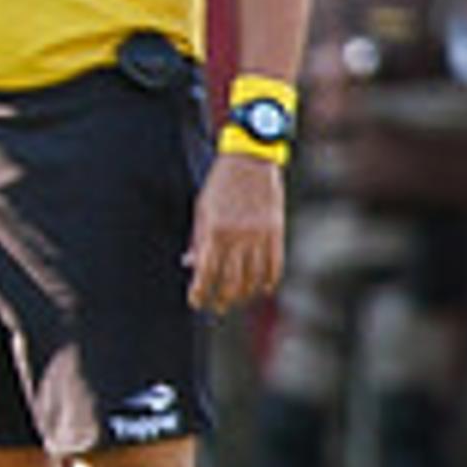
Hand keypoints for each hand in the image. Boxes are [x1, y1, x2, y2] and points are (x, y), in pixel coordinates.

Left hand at [187, 152, 287, 312]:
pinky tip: (262, 289)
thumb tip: (190, 265)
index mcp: (214, 231)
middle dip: (222, 299)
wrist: (251, 158)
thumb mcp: (202, 209)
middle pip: (230, 281)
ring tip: (237, 301)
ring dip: (245, 295)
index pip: (206, 273)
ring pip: (254, 278)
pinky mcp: (277, 231)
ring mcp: (260, 235)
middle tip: (217, 308)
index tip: (196, 302)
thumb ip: (198, 238)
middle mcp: (238, 236)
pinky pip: (275, 265)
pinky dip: (269, 281)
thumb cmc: (220, 183)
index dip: (200, 292)